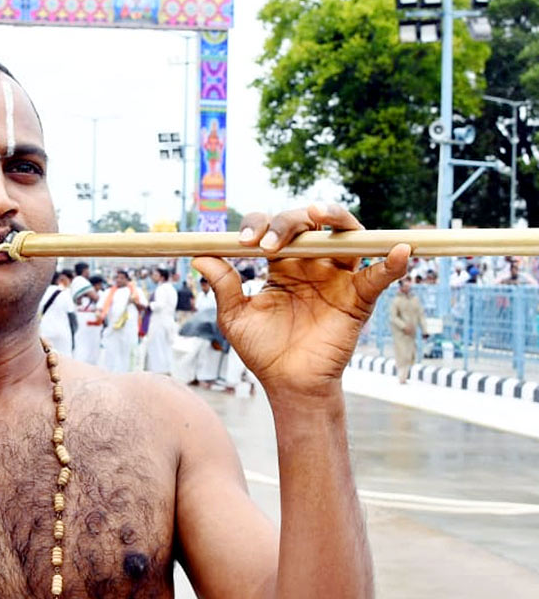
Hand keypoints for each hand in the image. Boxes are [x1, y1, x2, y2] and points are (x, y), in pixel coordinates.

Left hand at [193, 204, 408, 396]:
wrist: (287, 384)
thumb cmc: (263, 350)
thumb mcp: (235, 316)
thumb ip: (224, 285)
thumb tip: (200, 256)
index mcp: (282, 265)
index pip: (273, 229)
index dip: (259, 225)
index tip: (243, 242)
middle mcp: (311, 264)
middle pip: (309, 224)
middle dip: (288, 222)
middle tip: (268, 242)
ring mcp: (337, 278)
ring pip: (346, 235)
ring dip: (336, 219)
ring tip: (319, 214)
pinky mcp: (358, 298)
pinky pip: (379, 276)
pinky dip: (392, 262)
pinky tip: (399, 250)